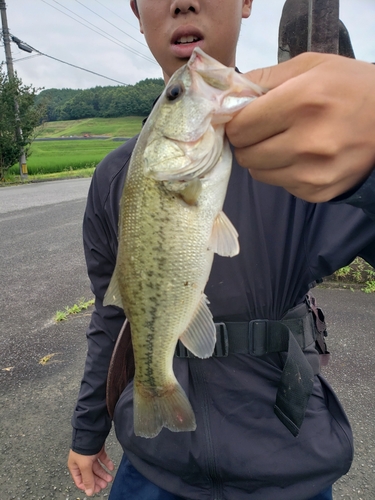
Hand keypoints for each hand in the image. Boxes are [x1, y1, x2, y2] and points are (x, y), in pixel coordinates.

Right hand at [67, 446, 113, 496]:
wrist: (91, 431)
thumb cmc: (84, 448)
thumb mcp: (84, 466)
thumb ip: (87, 479)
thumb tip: (89, 493)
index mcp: (74, 466)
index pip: (80, 480)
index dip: (88, 486)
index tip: (96, 490)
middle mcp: (81, 462)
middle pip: (90, 474)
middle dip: (97, 480)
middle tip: (105, 485)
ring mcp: (90, 455)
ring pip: (97, 468)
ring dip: (103, 473)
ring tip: (110, 478)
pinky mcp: (97, 450)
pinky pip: (102, 459)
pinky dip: (107, 463)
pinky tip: (111, 467)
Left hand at [226, 52, 374, 201]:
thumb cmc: (351, 88)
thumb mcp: (312, 66)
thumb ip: (265, 78)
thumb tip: (228, 94)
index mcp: (303, 102)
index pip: (240, 127)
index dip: (236, 122)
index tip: (244, 117)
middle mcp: (307, 142)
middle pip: (245, 154)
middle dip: (247, 141)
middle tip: (262, 130)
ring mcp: (313, 173)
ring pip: (258, 173)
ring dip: (263, 158)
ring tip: (284, 142)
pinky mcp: (318, 192)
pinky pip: (281, 184)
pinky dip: (283, 172)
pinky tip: (303, 157)